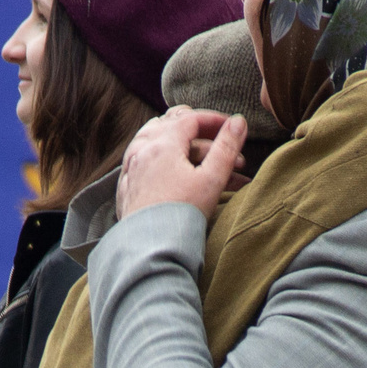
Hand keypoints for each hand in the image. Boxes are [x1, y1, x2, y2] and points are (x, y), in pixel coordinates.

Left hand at [119, 106, 245, 221]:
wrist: (150, 249)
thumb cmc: (182, 215)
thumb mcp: (212, 179)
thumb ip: (227, 147)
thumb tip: (239, 122)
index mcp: (162, 144)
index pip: (190, 118)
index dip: (215, 120)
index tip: (233, 128)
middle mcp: (141, 151)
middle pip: (171, 125)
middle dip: (200, 134)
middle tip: (221, 144)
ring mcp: (131, 168)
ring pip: (156, 142)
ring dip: (182, 146)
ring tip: (204, 158)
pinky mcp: (127, 186)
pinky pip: (146, 161)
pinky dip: (165, 160)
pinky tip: (177, 173)